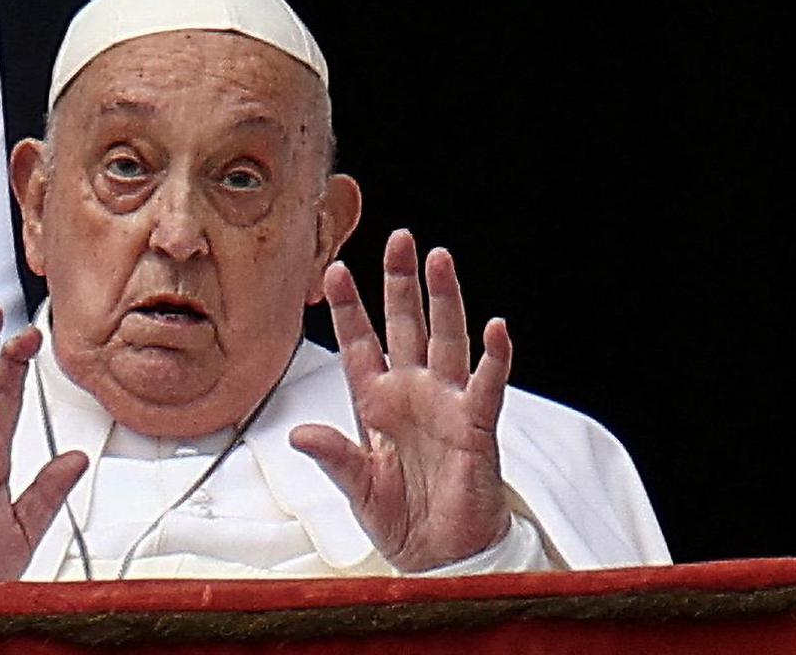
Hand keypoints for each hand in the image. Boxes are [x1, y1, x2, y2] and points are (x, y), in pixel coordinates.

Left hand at [290, 229, 511, 572]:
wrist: (441, 557)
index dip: (348, 308)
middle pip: (406, 325)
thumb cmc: (400, 519)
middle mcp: (411, 393)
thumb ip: (333, 457)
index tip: (333, 270)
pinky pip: (487, 387)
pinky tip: (496, 328)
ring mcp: (445, 405)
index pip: (359, 344)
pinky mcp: (476, 426)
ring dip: (444, 300)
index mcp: (376, 402)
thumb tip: (299, 433)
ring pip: (446, 340)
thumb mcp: (356, 487)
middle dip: (401, 282)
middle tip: (400, 239)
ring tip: (440, 260)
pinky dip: (494, 359)